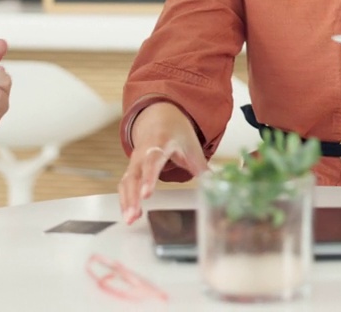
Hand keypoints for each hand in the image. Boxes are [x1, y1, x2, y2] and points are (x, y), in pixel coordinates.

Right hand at [118, 103, 207, 223]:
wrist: (160, 119)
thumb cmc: (177, 134)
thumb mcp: (192, 147)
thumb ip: (202, 167)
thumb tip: (217, 185)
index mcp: (160, 143)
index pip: (152, 162)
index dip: (149, 178)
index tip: (146, 195)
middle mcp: (143, 152)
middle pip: (134, 175)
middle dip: (133, 196)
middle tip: (133, 216)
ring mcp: (135, 161)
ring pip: (126, 181)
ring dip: (126, 201)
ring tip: (130, 220)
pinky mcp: (131, 169)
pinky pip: (124, 184)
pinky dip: (125, 200)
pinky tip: (132, 215)